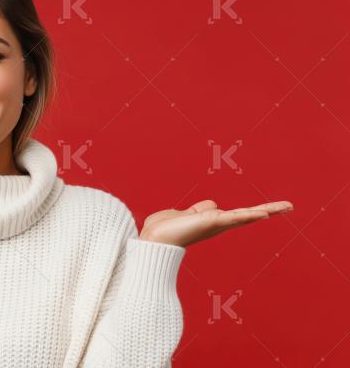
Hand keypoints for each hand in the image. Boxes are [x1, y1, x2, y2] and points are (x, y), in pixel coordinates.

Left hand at [139, 199, 293, 247]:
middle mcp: (218, 223)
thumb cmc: (165, 228)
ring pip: (247, 214)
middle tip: (289, 205)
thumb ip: (199, 209)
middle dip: (269, 210)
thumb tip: (212, 205)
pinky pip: (236, 216)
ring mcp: (217, 223)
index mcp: (210, 221)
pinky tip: (265, 213)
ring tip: (287, 205)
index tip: (267, 210)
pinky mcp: (213, 221)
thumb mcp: (184, 214)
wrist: (155, 240)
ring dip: (268, 209)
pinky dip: (251, 214)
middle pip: (248, 215)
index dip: (251, 211)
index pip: (235, 214)